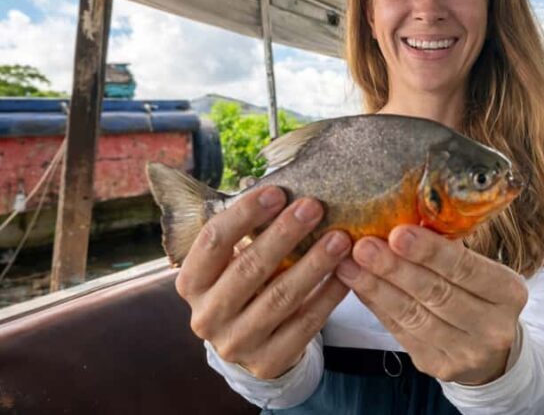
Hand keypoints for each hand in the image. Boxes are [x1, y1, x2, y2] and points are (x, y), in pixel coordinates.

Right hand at [175, 185, 351, 378]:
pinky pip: (305, 324)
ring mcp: (237, 343)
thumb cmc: (245, 287)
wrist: (250, 344)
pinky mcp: (268, 362)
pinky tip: (346, 273)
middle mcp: (207, 316)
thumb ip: (246, 233)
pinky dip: (328, 296)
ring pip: (281, 297)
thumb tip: (281, 187)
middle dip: (285, 234)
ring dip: (314, 264)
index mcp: (191, 283)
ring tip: (340, 238)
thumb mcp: (231, 264)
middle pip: (249, 268)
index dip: (245, 214)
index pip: (214, 241)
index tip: (277, 191)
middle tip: (314, 207)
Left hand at [335, 225, 527, 384]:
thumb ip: (451, 251)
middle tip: (364, 246)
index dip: (430, 252)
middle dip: (395, 268)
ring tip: (350, 263)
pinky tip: (357, 284)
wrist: (491, 351)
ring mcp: (465, 352)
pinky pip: (400, 331)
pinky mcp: (437, 365)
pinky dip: (376, 305)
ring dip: (377, 286)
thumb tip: (403, 220)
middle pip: (436, 294)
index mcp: (509, 292)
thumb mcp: (481, 270)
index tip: (397, 233)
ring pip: (413, 315)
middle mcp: (492, 327)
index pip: (466, 269)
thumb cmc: (479, 295)